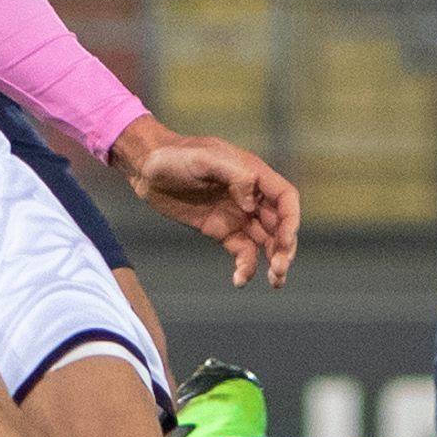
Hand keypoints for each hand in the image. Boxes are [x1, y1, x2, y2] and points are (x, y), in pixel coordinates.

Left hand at [109, 116, 299, 285]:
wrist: (146, 167)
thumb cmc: (176, 155)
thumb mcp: (205, 159)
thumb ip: (234, 175)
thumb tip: (251, 203)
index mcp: (253, 175)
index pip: (285, 199)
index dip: (291, 221)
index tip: (284, 242)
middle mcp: (250, 196)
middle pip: (279, 225)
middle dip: (284, 248)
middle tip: (279, 270)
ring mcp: (236, 215)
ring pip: (265, 242)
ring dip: (273, 261)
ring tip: (274, 282)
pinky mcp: (220, 230)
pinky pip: (242, 252)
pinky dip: (246, 267)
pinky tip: (240, 280)